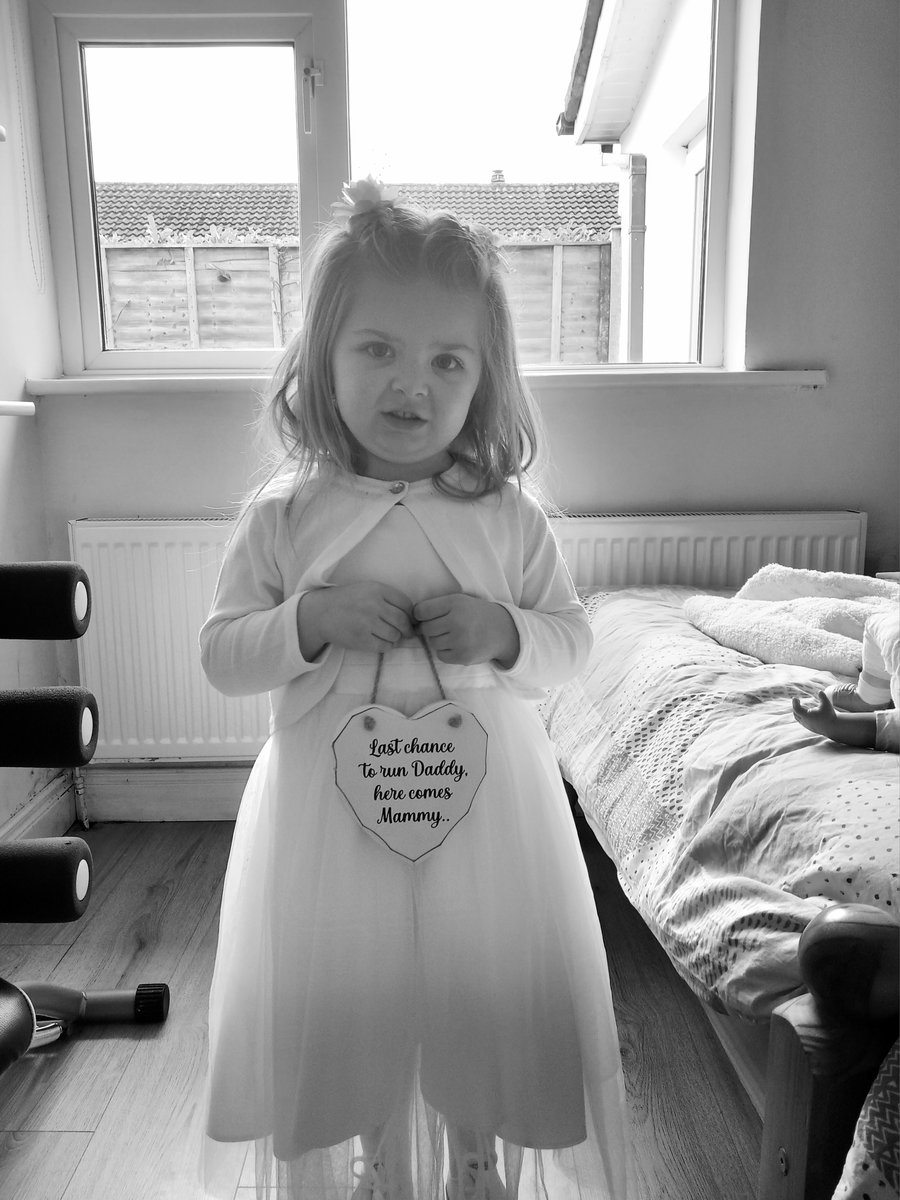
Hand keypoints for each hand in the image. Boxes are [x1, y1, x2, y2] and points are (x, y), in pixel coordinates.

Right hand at [298, 583, 413, 657]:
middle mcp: (374, 605)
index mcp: (377, 590)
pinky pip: (384, 646)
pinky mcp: (362, 639)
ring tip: (388, 635)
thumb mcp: (368, 589)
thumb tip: (412, 616)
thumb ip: (388, 598)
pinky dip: (386, 646)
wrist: (321, 613)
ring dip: (395, 638)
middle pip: (403, 621)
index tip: (410, 620)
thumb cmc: (348, 601)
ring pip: (395, 635)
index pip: (406, 604)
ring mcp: (368, 623)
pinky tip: (379, 641)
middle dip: (407, 629)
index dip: (411, 614)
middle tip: (406, 633)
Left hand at [414, 593, 519, 667]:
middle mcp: (457, 621)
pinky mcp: (463, 656)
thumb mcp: (460, 601)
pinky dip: (446, 651)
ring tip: (453, 635)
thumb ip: (437, 607)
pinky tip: (457, 645)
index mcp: (455, 603)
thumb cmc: (477, 614)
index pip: (421, 611)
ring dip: (439, 640)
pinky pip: (441, 655)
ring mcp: (460, 641)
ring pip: (433, 642)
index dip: (421, 614)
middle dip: (431, 628)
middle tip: (444, 627)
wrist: (503, 631)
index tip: (428, 616)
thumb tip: (412, 622)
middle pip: (426, 628)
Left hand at [792, 690, 839, 736]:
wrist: (834, 728)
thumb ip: (823, 697)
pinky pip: (801, 722)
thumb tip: (819, 691)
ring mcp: (807, 725)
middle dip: (795, 706)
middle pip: (795, 713)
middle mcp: (805, 721)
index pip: (796, 709)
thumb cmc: (830, 715)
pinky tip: (804, 712)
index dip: (794, 703)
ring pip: (798, 718)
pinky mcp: (810, 728)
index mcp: (807, 716)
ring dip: (797, 712)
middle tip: (796, 700)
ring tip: (799, 705)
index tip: (795, 698)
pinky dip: (800, 716)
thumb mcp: (827, 704)